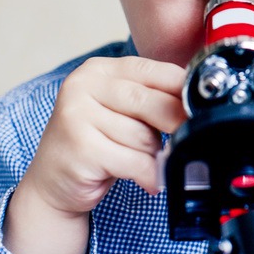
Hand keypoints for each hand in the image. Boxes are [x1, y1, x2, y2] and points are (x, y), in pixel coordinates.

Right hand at [4, 56, 186, 253]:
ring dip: (153, 154)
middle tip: (185, 138)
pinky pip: (134, 161)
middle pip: (150, 101)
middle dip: (174, 124)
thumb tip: (196, 104)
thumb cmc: (97, 143)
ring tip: (139, 159)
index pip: (155, 70)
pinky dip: (149, 174)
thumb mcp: (123, 112)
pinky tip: (148, 179)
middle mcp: (83, 86)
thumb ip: (153, 99)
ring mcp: (76, 116)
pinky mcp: (79, 148)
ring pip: (143, 135)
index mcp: (100, 70)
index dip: (183, 91)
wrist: (52, 183)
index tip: (201, 108)